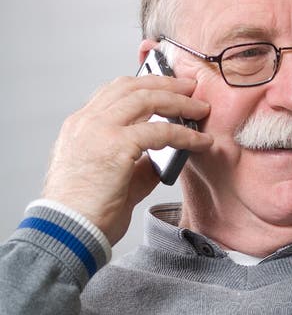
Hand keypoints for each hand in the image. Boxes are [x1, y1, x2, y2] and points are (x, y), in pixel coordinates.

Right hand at [43, 74, 211, 245]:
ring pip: (146, 100)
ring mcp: (99, 130)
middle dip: (165, 83)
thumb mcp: (111, 179)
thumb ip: (135, 164)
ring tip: (200, 109)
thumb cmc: (85, 213)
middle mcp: (87, 121)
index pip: (113, 92)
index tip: (166, 88)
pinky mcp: (116, 146)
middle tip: (189, 88)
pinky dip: (184, 135)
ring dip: (179, 102)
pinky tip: (200, 142)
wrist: (68, 231)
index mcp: (80, 126)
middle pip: (131, 86)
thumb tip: (163, 158)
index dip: (143, 85)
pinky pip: (160, 131)